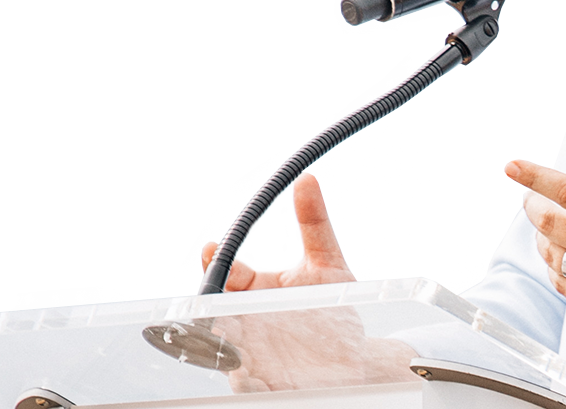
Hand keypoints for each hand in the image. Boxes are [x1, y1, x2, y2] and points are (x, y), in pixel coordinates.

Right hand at [199, 173, 421, 389]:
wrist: (354, 357)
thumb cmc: (333, 308)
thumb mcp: (328, 263)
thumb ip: (314, 224)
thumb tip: (305, 179)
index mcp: (257, 290)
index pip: (232, 274)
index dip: (221, 263)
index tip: (215, 250)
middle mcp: (248, 320)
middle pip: (219, 310)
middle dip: (211, 304)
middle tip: (214, 298)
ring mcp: (250, 353)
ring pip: (225, 348)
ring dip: (222, 344)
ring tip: (227, 339)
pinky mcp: (261, 384)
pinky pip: (245, 386)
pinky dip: (244, 382)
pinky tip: (248, 378)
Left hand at [508, 112, 565, 331]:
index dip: (536, 176)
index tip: (513, 167)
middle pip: (549, 224)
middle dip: (533, 206)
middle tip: (532, 197)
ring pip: (552, 255)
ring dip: (541, 237)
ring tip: (547, 225)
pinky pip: (562, 285)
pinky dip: (553, 267)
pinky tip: (560, 254)